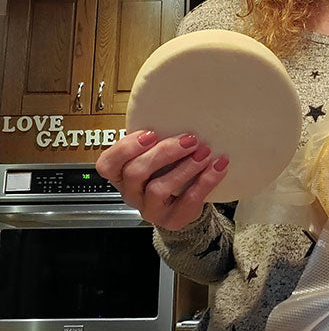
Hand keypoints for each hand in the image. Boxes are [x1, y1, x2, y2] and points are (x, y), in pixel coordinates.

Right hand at [95, 130, 228, 230]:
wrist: (184, 203)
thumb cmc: (166, 171)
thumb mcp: (155, 156)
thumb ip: (154, 141)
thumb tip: (174, 111)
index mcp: (121, 175)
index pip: (107, 164)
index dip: (126, 148)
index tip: (151, 133)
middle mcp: (131, 194)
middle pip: (136, 173)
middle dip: (164, 153)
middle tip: (189, 139)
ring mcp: (150, 209)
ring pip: (159, 189)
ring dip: (184, 168)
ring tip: (204, 153)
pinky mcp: (172, 219)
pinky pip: (187, 201)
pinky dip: (205, 181)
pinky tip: (218, 167)